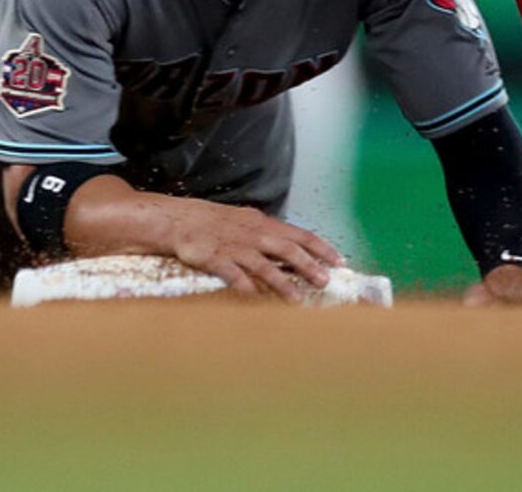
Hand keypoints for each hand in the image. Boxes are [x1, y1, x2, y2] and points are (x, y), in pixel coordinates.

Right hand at [162, 199, 342, 303]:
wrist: (181, 220)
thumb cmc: (216, 223)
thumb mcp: (246, 222)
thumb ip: (269, 235)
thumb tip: (294, 248)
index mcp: (263, 224)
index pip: (299, 234)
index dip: (321, 248)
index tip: (340, 261)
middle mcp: (253, 234)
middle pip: (286, 249)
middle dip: (308, 265)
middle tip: (325, 281)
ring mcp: (234, 247)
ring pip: (263, 265)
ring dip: (282, 283)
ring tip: (298, 300)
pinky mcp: (215, 259)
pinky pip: (233, 275)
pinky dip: (245, 287)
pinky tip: (255, 299)